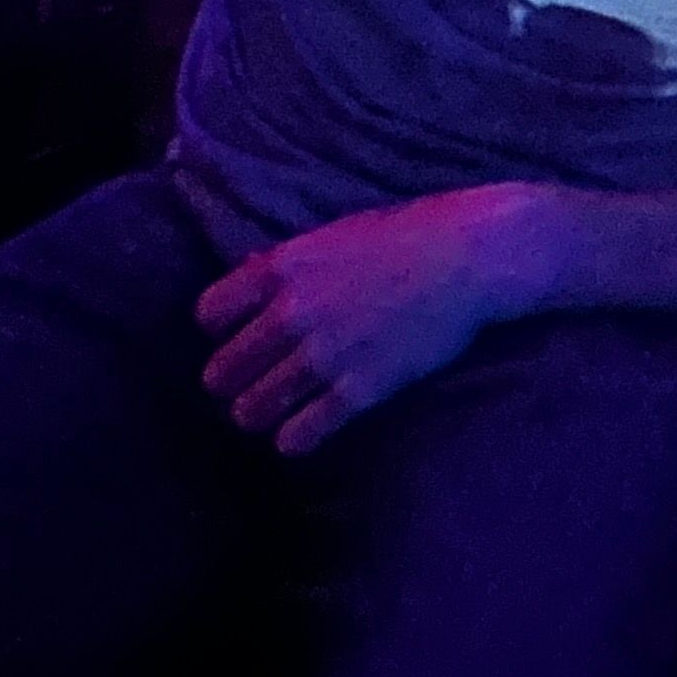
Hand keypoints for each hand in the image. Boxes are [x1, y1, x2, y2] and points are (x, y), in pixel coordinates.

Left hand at [194, 186, 537, 455]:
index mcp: (281, 269)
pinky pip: (302, 431)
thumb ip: (287, 263)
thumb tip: (248, 277)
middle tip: (238, 389)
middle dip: (226, 382)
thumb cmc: (404, 237)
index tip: (229, 338)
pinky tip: (293, 439)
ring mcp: (324, 355)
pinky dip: (291, 440)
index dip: (217, 331)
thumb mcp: (332, 235)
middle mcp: (292, 314)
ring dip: (252, 415)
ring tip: (260, 417)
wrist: (467, 258)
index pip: (210, 315)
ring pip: (254, 408)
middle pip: (223, 369)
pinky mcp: (358, 389)